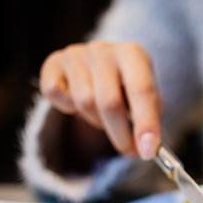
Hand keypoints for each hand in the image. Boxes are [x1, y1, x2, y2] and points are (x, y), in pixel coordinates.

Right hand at [39, 41, 161, 158]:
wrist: (99, 66)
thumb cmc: (128, 88)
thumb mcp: (147, 99)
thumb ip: (149, 122)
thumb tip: (148, 148)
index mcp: (133, 54)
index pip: (142, 90)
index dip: (146, 123)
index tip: (148, 152)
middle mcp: (104, 50)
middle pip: (109, 101)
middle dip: (120, 134)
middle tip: (129, 152)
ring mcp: (76, 54)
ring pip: (83, 102)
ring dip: (96, 120)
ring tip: (104, 116)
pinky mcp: (53, 61)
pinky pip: (54, 94)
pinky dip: (66, 107)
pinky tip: (78, 102)